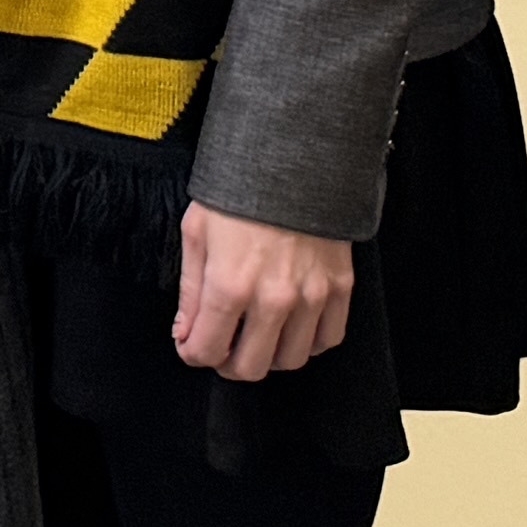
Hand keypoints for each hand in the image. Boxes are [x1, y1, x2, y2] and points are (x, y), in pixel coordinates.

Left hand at [172, 207, 354, 382]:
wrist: (294, 160)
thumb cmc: (240, 192)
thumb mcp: (197, 232)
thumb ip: (190, 291)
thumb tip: (186, 333)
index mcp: (229, 285)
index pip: (206, 350)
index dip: (193, 354)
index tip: (193, 346)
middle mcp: (272, 299)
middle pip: (249, 367)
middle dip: (228, 363)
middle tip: (224, 346)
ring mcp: (311, 297)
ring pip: (290, 360)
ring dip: (269, 355)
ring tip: (258, 335)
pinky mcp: (340, 289)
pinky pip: (327, 339)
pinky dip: (308, 342)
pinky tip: (292, 327)